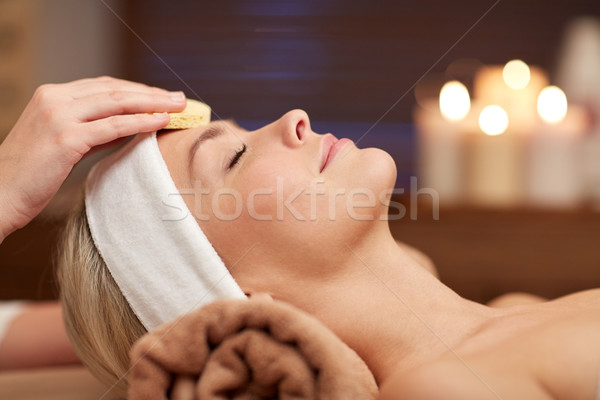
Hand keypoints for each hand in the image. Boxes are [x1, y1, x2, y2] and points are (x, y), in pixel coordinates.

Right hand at [0, 76, 185, 241]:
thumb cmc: (31, 174)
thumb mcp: (63, 142)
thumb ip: (93, 130)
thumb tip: (128, 126)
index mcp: (52, 95)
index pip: (104, 86)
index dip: (136, 90)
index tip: (161, 96)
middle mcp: (55, 99)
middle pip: (114, 90)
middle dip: (151, 93)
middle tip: (180, 98)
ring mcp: (59, 116)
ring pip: (117, 103)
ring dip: (153, 103)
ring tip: (179, 107)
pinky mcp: (65, 138)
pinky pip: (113, 126)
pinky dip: (140, 122)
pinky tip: (161, 122)